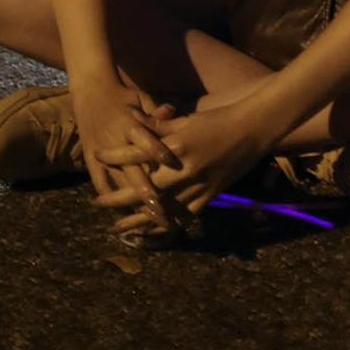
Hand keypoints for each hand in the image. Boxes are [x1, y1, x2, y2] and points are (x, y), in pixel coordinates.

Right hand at [71, 74, 181, 238]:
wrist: (90, 92)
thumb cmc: (123, 96)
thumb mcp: (141, 99)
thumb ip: (157, 112)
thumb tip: (174, 111)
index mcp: (129, 124)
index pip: (145, 142)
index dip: (158, 153)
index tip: (173, 168)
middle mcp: (115, 142)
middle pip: (133, 173)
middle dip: (148, 196)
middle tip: (163, 214)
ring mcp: (101, 154)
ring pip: (118, 185)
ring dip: (132, 204)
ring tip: (147, 223)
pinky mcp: (91, 161)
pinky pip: (101, 185)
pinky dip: (111, 200)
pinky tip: (123, 217)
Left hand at [95, 94, 274, 225]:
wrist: (253, 131)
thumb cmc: (218, 120)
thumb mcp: (187, 118)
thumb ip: (160, 123)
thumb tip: (134, 119)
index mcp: (177, 145)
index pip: (138, 152)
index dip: (115, 155)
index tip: (96, 156)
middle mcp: (184, 170)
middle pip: (144, 189)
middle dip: (119, 198)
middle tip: (98, 202)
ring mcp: (197, 186)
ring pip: (161, 209)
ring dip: (137, 220)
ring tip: (118, 228)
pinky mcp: (208, 197)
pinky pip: (183, 216)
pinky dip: (165, 225)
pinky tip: (152, 231)